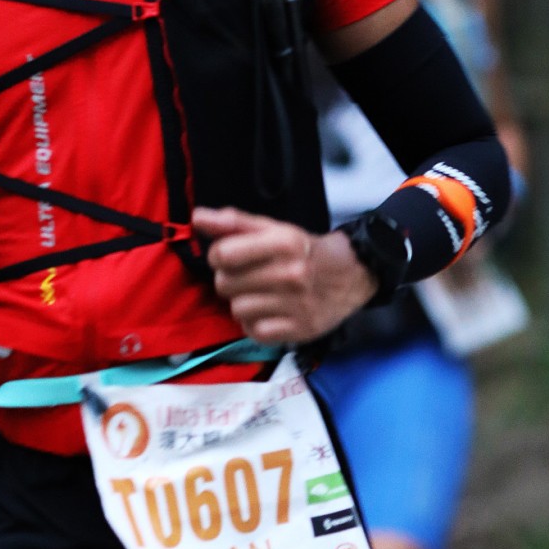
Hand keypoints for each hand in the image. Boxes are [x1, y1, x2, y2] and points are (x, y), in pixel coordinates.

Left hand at [191, 207, 376, 344]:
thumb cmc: (302, 250)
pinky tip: (269, 312)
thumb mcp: (272, 228)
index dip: (218, 256)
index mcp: (283, 242)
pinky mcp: (301, 330)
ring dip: (243, 303)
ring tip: (260, 294)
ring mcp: (297, 304)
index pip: (222, 254)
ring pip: (237, 309)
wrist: (351, 274)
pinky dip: (256, 324)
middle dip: (230, 279)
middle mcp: (291, 273)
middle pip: (225, 284)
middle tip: (249, 276)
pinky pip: (255, 331)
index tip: (229, 256)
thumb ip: (233, 223)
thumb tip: (197, 217)